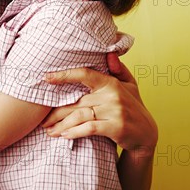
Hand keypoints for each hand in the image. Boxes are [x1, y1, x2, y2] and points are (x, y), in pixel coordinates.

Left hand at [42, 53, 156, 152]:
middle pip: (76, 102)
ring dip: (62, 125)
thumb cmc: (133, 106)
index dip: (64, 75)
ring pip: (80, 116)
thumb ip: (118, 69)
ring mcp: (115, 111)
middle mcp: (112, 95)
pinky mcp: (116, 127)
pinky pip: (89, 128)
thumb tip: (110, 54)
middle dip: (56, 113)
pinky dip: (75, 132)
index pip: (85, 74)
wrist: (147, 134)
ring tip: (49, 132)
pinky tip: (65, 136)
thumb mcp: (130, 85)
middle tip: (42, 121)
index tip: (46, 77)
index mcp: (111, 82)